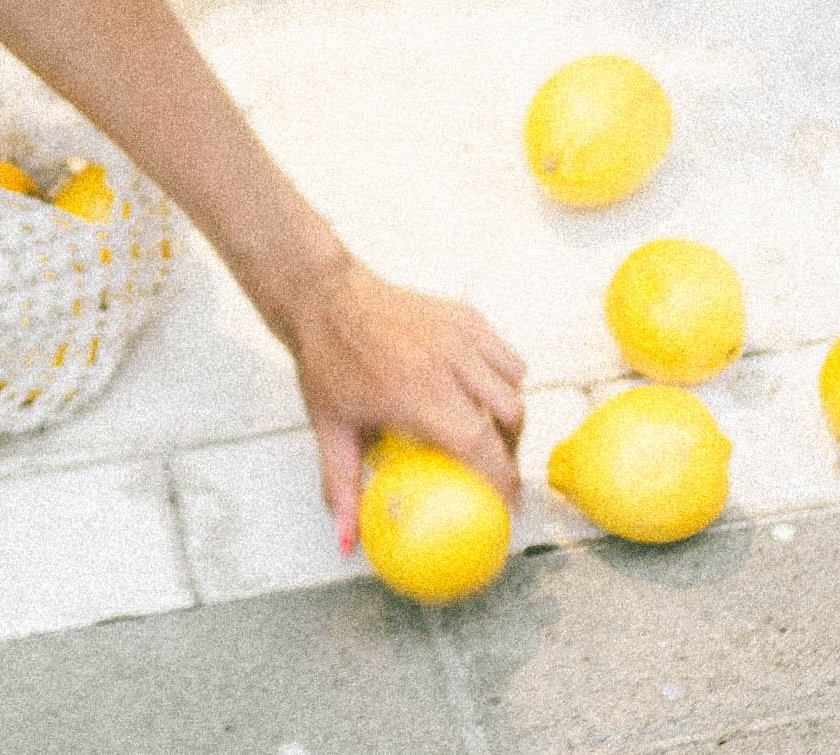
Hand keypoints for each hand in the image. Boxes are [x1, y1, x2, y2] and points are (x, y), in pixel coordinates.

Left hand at [280, 258, 527, 549]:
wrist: (326, 296)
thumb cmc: (326, 363)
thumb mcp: (330, 429)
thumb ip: (342, 488)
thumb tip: (348, 544)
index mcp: (414, 392)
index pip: (477, 444)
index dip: (503, 479)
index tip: (509, 507)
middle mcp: (445, 361)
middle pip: (508, 416)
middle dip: (513, 452)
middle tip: (501, 474)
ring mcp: (458, 335)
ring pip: (514, 384)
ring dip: (511, 416)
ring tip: (496, 438)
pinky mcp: (464, 316)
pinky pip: (504, 355)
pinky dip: (504, 379)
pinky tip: (485, 396)